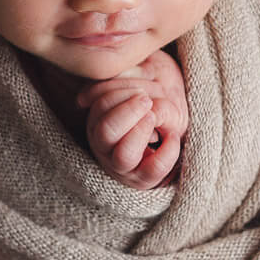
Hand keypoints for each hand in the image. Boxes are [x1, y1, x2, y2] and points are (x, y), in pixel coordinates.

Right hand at [76, 49, 187, 189]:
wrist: (169, 131)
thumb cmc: (149, 107)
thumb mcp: (134, 88)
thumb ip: (120, 80)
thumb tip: (86, 99)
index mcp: (97, 123)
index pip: (100, 107)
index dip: (118, 94)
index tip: (140, 89)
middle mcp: (105, 147)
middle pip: (105, 132)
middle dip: (128, 112)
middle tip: (146, 100)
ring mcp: (124, 166)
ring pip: (124, 155)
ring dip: (140, 132)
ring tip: (154, 117)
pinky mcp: (145, 178)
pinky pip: (154, 169)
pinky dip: (167, 152)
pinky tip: (173, 137)